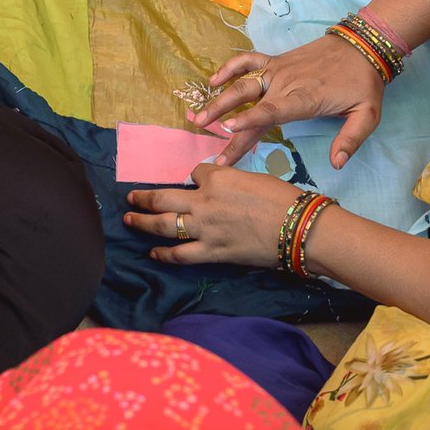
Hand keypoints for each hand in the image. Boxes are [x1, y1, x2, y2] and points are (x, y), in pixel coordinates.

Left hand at [125, 162, 305, 267]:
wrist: (299, 229)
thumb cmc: (284, 200)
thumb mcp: (254, 178)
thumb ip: (231, 182)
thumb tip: (221, 187)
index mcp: (218, 178)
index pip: (195, 174)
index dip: (195, 179)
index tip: (195, 184)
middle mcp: (204, 201)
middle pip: (164, 198)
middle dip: (144, 197)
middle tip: (131, 198)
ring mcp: (205, 228)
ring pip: (163, 225)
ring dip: (142, 222)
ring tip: (129, 219)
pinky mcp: (212, 252)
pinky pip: (180, 254)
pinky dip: (163, 254)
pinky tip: (153, 253)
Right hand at [193, 36, 384, 168]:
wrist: (362, 46)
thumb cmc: (363, 83)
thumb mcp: (367, 115)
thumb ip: (351, 139)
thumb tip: (337, 164)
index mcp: (304, 99)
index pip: (271, 111)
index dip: (249, 120)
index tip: (228, 130)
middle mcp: (285, 84)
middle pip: (249, 105)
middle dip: (224, 122)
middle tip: (204, 138)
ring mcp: (277, 70)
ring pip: (242, 84)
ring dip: (218, 99)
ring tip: (197, 117)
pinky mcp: (276, 61)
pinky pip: (248, 61)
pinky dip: (229, 67)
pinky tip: (213, 80)